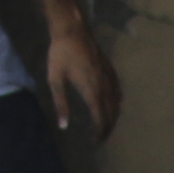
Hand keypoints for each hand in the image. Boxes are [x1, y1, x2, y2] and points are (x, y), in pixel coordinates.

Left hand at [39, 13, 119, 139]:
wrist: (72, 30)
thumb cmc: (60, 53)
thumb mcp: (55, 79)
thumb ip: (60, 103)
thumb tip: (63, 126)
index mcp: (92, 91)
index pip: (100, 118)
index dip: (99, 132)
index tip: (94, 142)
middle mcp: (105, 87)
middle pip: (112, 114)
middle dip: (108, 128)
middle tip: (101, 138)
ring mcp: (110, 78)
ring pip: (117, 104)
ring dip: (113, 117)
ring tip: (106, 124)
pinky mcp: (110, 71)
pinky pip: (118, 92)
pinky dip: (116, 103)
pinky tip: (113, 104)